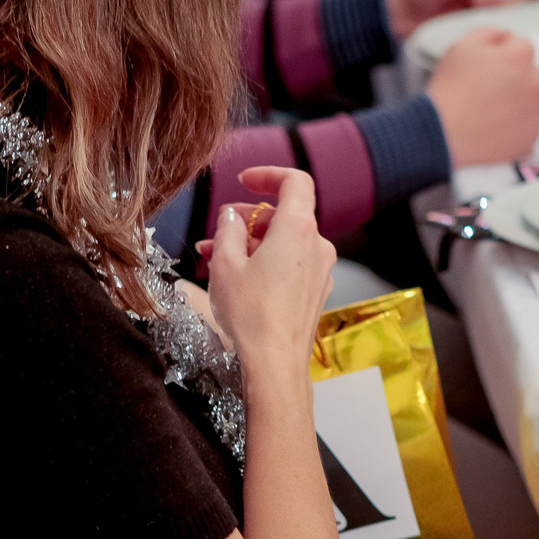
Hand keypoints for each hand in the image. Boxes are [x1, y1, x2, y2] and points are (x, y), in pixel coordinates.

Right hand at [206, 168, 335, 384]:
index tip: (245, 182)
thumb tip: (231, 216)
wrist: (275, 363)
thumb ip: (228, 230)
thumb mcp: (225, 264)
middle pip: (284, 215)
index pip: (295, 182)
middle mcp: (317, 246)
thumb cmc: (251, 313)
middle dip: (248, 219)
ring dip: (253, 244)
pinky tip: (240, 278)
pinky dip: (268, 262)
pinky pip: (292, 264)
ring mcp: (321, 271)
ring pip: (285, 242)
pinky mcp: (316, 292)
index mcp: (298, 229)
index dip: (269, 175)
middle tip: (218, 232)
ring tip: (217, 259)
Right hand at [426, 29, 538, 166]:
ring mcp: (536, 112)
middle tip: (490, 88)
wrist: (444, 134)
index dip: (503, 53)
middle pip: (533, 72)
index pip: (522, 45)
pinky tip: (494, 124)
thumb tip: (505, 35)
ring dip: (518, 99)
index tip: (488, 66)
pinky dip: (517, 123)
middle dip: (517, 75)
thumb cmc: (450, 91)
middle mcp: (535, 83)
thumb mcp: (462, 46)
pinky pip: (529, 124)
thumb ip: (490, 33)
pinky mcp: (532, 136)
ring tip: (489, 108)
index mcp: (519, 57)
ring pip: (533, 98)